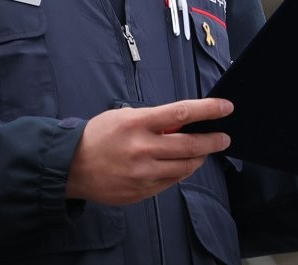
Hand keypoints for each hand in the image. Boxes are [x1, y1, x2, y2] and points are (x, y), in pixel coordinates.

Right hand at [65, 98, 232, 204]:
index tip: (225, 107)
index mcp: (137, 123)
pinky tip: (182, 164)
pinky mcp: (141, 191)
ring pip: (184, 167)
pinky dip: (180, 171)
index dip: (208, 110)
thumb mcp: (124, 116)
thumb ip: (153, 120)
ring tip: (204, 150)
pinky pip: (170, 182)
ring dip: (199, 157)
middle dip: (213, 140)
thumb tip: (182, 123)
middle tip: (224, 137)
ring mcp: (142, 173)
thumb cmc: (98, 136)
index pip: (181, 113)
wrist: (72, 166)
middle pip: (189, 145)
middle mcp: (142, 148)